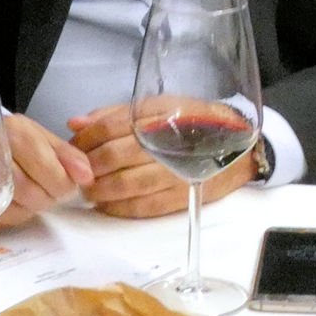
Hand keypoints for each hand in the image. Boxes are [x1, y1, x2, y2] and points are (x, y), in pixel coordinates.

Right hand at [0, 112, 92, 229]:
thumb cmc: (7, 140)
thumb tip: (87, 177)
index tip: (67, 187)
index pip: (46, 166)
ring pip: (9, 207)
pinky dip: (5, 217)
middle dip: (45, 199)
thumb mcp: (39, 137)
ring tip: (28, 198)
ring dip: (26, 210)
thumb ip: (67, 155)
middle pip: (27, 190)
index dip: (61, 183)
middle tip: (48, 195)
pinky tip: (9, 204)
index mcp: (16, 132)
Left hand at [68, 99, 258, 218]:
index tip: (75, 146)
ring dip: (99, 190)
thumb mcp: (159, 107)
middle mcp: (167, 143)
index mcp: (160, 116)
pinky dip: (119, 208)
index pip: (111, 127)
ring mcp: (174, 172)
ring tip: (89, 190)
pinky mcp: (180, 197)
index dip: (86, 139)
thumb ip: (116, 114)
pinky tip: (107, 205)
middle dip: (89, 166)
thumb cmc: (195, 123)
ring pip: (124, 184)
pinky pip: (142, 207)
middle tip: (79, 171)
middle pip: (113, 156)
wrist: (240, 147)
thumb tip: (76, 124)